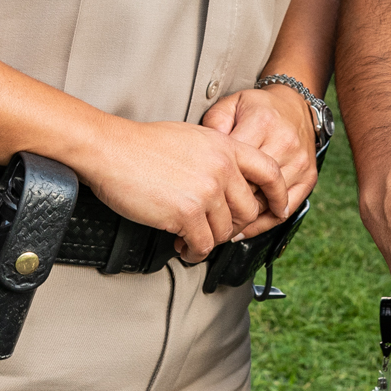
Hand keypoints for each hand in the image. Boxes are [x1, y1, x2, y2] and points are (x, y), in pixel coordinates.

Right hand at [72, 119, 266, 261]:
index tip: (278, 208)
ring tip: (193, 240)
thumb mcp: (192, 138)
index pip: (270, 171)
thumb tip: (226, 185)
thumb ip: (216, 158)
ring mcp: (206, 191)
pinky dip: (194, 252)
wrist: (111, 149)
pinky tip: (183, 247)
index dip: (278, 194)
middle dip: (232, 226)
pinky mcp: (187, 213)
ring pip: (225, 231)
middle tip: (215, 230)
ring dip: (210, 241)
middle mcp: (222, 168)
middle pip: (248, 210)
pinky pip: (203, 245)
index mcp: (226, 146)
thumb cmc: (142, 145)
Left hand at [201, 84, 317, 228]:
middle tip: (206, 215)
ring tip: (222, 225)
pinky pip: (287, 209)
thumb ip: (214, 124)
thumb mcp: (231, 105)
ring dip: (245, 217)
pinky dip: (266, 222)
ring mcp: (300, 163)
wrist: (295, 105)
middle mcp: (285, 143)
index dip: (215, 181)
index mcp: (262, 123)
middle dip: (227, 203)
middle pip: (252, 186)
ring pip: (268, 201)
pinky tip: (247, 229)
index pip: (235, 163)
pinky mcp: (310, 177)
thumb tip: (204, 153)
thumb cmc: (258, 108)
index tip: (199, 192)